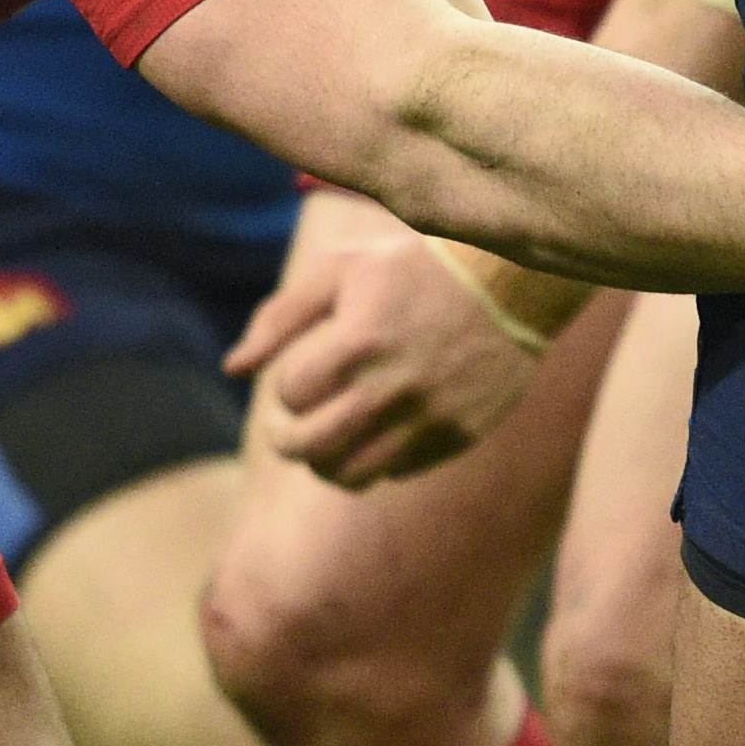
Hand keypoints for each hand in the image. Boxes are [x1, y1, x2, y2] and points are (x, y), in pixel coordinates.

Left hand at [230, 226, 551, 487]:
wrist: (511, 286)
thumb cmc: (412, 271)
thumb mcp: (342, 271)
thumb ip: (280, 316)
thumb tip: (233, 369)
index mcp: (359, 341)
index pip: (292, 394)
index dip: (288, 387)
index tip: (303, 373)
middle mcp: (392, 387)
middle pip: (312, 448)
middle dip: (288, 442)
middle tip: (289, 432)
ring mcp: (428, 418)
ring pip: (352, 475)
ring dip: (327, 463)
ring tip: (327, 443)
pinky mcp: (457, 437)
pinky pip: (398, 470)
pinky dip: (378, 458)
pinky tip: (382, 427)